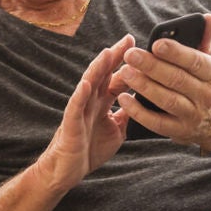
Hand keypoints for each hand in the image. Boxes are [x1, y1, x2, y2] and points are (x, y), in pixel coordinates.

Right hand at [36, 35, 134, 191]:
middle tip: (128, 39)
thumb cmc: (89, 149)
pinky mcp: (71, 123)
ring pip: (89, 84)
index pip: (116, 78)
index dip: (127, 64)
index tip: (142, 48)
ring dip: (98, 68)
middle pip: (103, 74)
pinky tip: (86, 83)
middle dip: (115, 56)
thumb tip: (141, 100)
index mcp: (102, 103)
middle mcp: (91, 101)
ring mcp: (80, 110)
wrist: (69, 170)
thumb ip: (126, 114)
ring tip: (107, 53)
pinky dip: (80, 94)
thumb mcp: (116, 130)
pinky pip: (75, 106)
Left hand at [112, 13, 210, 150]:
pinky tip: (123, 99)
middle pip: (177, 80)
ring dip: (144, 87)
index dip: (176, 53)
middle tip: (130, 55)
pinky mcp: (179, 131)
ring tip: (124, 73)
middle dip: (152, 67)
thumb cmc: (208, 84)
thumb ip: (205, 40)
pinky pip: (157, 123)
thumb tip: (206, 17)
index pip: (195, 62)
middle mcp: (206, 96)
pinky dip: (139, 112)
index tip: (156, 43)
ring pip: (166, 100)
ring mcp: (193, 116)